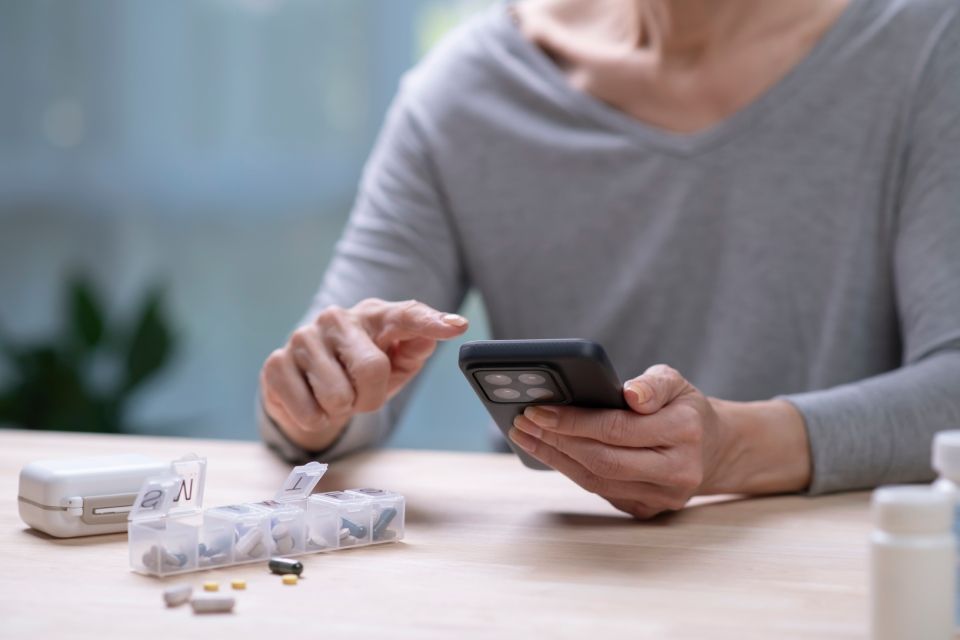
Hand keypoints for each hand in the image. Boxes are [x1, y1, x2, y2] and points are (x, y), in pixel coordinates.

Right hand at [261, 298, 467, 450]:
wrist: (309, 388)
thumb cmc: (360, 371)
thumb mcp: (396, 363)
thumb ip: (416, 348)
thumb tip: (439, 332)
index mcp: (375, 316)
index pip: (407, 315)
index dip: (431, 322)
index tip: (456, 327)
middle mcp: (337, 318)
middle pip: (372, 369)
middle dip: (369, 397)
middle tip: (359, 395)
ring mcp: (303, 337)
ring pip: (337, 396)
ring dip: (340, 410)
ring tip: (334, 397)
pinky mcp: (276, 362)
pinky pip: (308, 411)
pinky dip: (315, 418)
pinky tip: (311, 401)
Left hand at [509, 364, 810, 518]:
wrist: (715, 450)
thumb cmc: (685, 409)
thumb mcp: (677, 383)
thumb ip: (654, 383)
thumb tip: (630, 394)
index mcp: (685, 431)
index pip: (618, 429)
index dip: (574, 421)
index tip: (538, 409)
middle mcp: (678, 470)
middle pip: (603, 459)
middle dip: (556, 440)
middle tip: (523, 421)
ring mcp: (664, 497)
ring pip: (597, 480)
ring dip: (556, 458)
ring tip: (526, 435)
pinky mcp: (648, 511)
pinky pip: (601, 492)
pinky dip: (571, 471)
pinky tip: (550, 452)